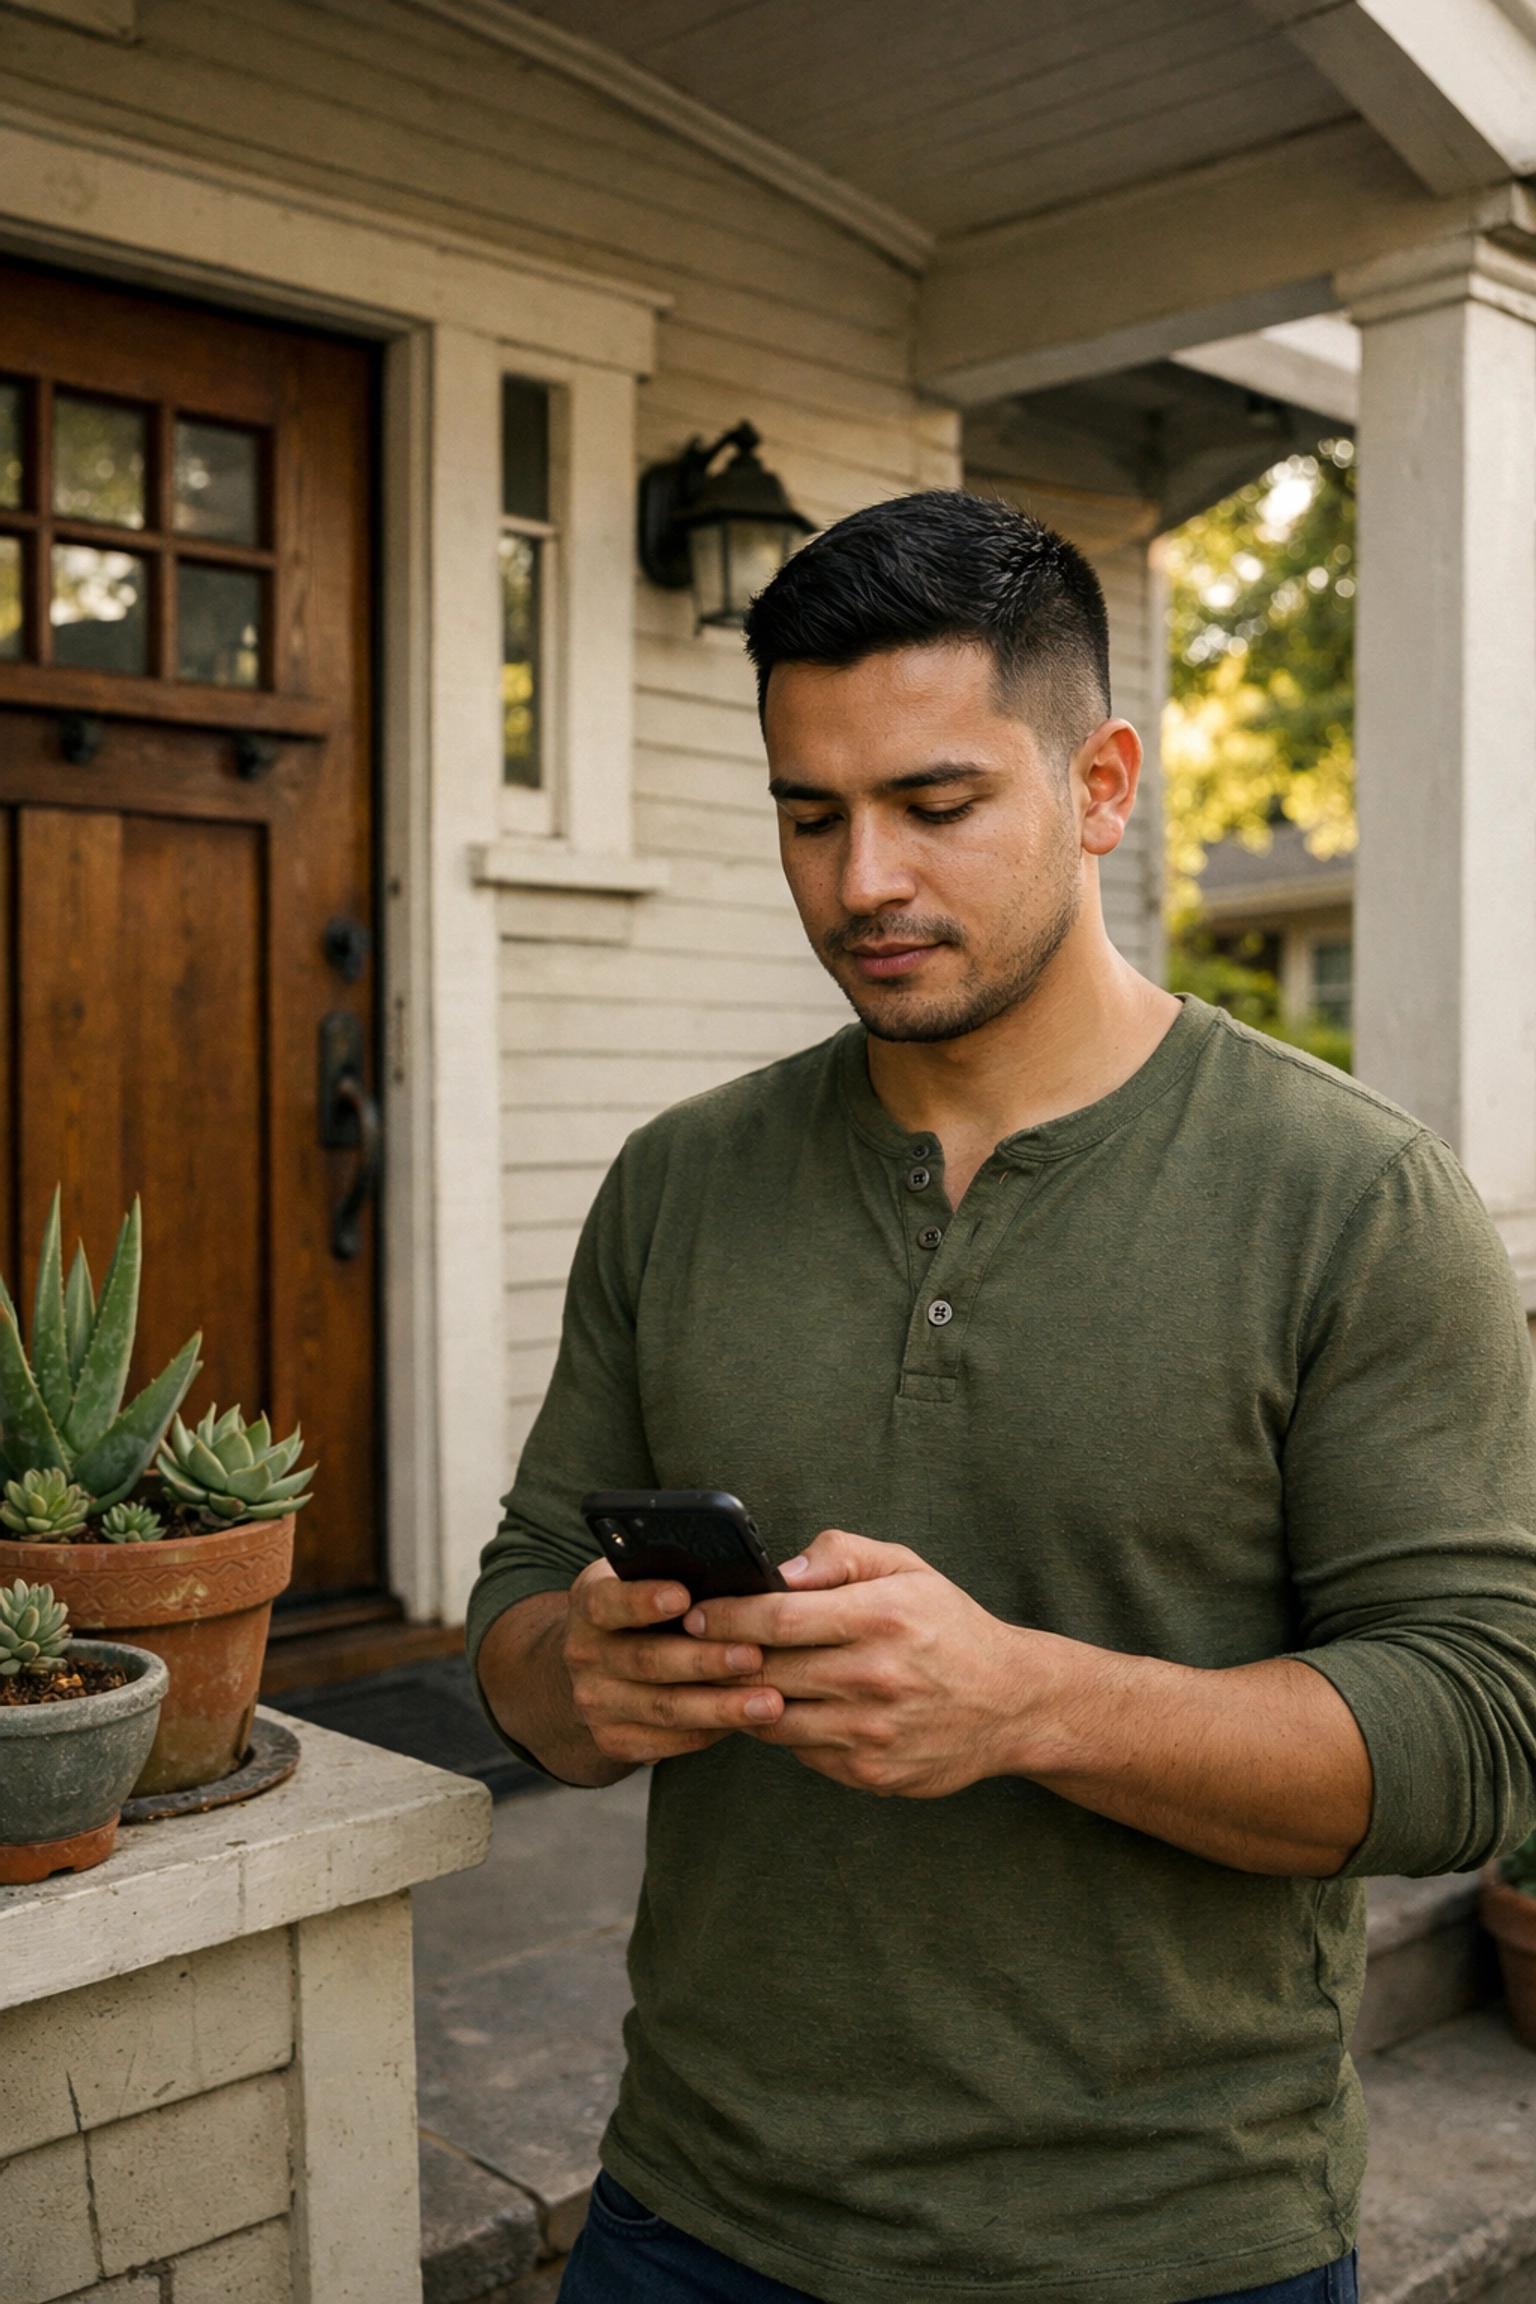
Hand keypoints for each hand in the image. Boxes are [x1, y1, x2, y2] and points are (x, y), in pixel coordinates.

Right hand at [561, 1557, 785, 1765]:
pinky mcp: (614, 1740)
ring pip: (665, 1708)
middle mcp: (585, 1653)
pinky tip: (747, 1722)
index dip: (643, 1599)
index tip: (683, 1596)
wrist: (598, 1666)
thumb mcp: (644, 1579)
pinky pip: (669, 1740)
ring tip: (769, 1702)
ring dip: (720, 1706)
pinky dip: (711, 1731)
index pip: (609, 1601)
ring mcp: (596, 1702)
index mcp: (591, 1602)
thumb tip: (741, 1581)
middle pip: (648, 1660)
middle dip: (706, 1660)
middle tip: (754, 1656)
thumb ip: (677, 1575)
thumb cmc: (642, 1611)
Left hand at [682, 1528, 1029, 1796]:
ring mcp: (873, 1733)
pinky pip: (803, 1752)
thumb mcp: (906, 1568)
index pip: (779, 1618)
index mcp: (882, 1617)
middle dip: (722, 1659)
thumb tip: (781, 1570)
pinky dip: (786, 1731)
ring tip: (735, 1679)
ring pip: (774, 1719)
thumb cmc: (948, 1627)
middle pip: (767, 1671)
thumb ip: (841, 1554)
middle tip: (693, 1647)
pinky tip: (791, 1708)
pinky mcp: (872, 1774)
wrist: (1011, 1703)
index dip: (726, 1616)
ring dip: (746, 1700)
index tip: (695, 1613)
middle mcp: (876, 1678)